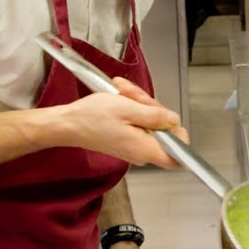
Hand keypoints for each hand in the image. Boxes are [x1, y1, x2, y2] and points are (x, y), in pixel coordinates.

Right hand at [57, 85, 185, 168]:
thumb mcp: (129, 109)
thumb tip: (173, 120)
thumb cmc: (93, 117)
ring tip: (124, 91)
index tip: (171, 119)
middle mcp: (141, 152)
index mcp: (145, 149)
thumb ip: (155, 116)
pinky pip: (138, 124)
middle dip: (153, 108)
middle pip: (163, 131)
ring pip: (149, 123)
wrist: (68, 123)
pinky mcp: (125, 140)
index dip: (180, 138)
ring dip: (140, 104)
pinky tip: (122, 96)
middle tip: (136, 95)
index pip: (177, 157)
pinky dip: (132, 109)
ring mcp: (133, 147)